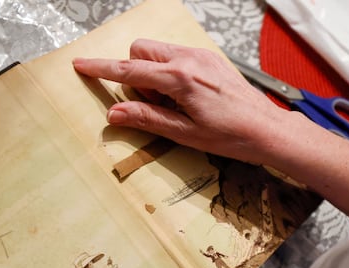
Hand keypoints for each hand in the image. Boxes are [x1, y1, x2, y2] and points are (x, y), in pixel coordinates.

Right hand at [72, 38, 348, 221]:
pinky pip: (176, 56)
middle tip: (151, 102)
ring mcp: (201, 56)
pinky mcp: (209, 59)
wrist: (267, 130)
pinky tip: (183, 95)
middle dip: (135, 72)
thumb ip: (146, 118)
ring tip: (169, 101)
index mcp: (180, 79)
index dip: (102, 69)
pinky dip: (168, 71)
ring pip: (158, 51)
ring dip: (151, 72)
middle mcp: (189, 60)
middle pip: (141, 50)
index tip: (82, 65)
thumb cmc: (229, 136)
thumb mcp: (183, 133)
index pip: (129, 70)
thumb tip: (115, 112)